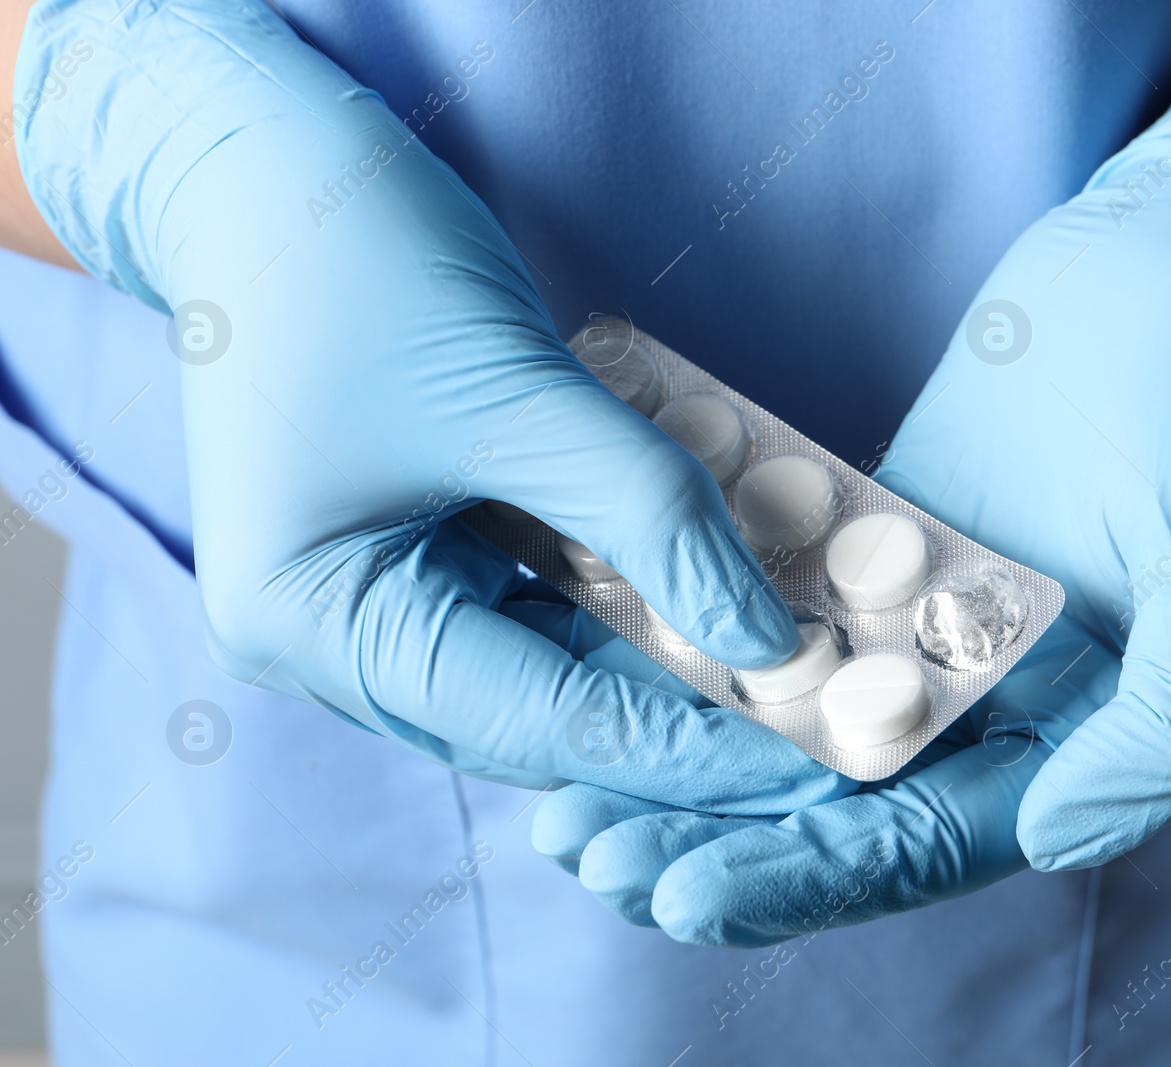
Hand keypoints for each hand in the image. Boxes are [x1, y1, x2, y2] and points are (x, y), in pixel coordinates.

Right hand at [13, 0, 847, 812]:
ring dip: (653, 651)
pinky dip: (612, 593)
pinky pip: (524, 604)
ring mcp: (356, 602)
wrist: (261, 169)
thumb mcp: (521, 394)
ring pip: (539, 666)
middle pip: (538, 714)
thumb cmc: (359, 261)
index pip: (541, 725)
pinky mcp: (397, 557)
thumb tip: (768, 643)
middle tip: (814, 699)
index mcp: (319, 620)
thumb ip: (653, 521)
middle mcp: (325, 641)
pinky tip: (696, 577)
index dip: (688, 747)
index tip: (813, 747)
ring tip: (775, 641)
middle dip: (677, 706)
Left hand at [532, 23, 1170, 941]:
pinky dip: (693, 629)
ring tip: (563, 786)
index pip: (916, 841)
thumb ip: (1167, 732)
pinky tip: (597, 644)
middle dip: (706, 830)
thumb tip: (1054, 839)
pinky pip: (770, 597)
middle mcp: (983, 696)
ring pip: (782, 708)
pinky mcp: (873, 532)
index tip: (680, 891)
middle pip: (826, 796)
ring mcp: (920, 615)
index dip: (800, 877)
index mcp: (1067, 740)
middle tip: (586, 849)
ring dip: (679, 749)